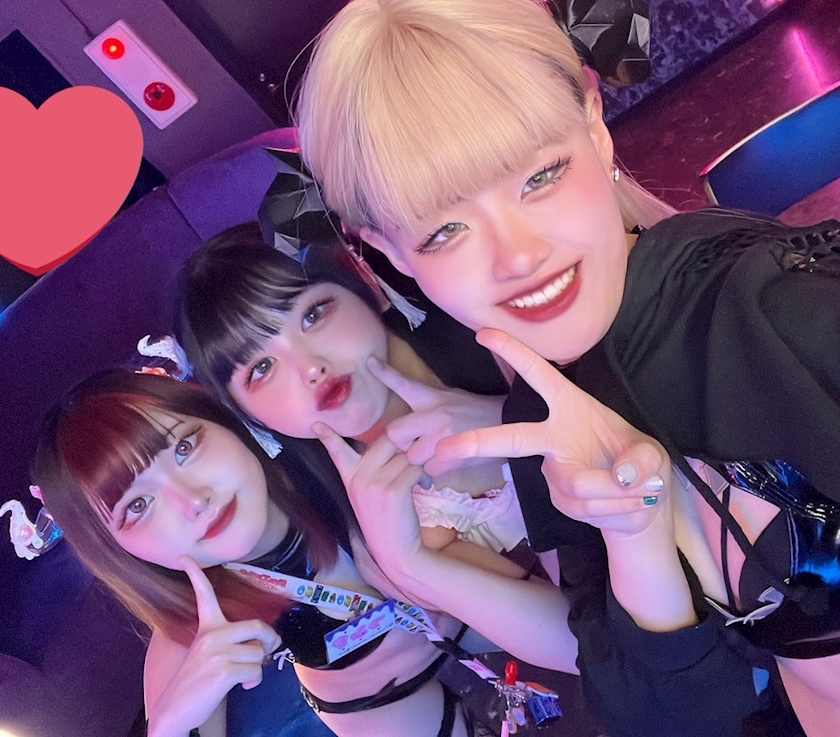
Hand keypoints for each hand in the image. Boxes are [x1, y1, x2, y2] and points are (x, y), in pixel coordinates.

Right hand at [147, 557, 280, 735]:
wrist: (174, 713)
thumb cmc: (196, 683)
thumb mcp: (208, 654)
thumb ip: (230, 641)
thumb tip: (264, 641)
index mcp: (206, 628)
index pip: (203, 595)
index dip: (195, 574)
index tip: (183, 557)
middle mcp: (211, 635)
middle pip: (258, 625)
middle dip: (270, 640)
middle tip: (268, 650)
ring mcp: (217, 652)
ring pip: (259, 653)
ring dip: (258, 668)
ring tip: (243, 676)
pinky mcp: (223, 671)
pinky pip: (255, 671)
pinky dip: (254, 682)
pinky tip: (241, 687)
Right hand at [314, 423, 425, 575]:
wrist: (396, 553)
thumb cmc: (387, 521)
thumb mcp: (369, 495)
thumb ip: (372, 470)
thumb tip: (390, 442)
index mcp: (351, 478)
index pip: (337, 452)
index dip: (328, 437)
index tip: (317, 423)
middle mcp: (359, 478)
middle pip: (387, 440)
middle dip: (405, 445)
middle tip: (414, 458)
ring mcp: (374, 484)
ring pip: (405, 454)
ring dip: (419, 462)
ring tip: (421, 477)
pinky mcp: (393, 491)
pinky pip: (415, 468)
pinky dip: (424, 475)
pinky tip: (424, 486)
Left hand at [368, 355, 505, 477]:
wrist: (509, 423)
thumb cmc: (476, 412)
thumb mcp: (450, 398)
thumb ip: (426, 407)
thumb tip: (403, 426)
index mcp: (432, 397)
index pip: (403, 383)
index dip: (384, 373)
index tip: (369, 362)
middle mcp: (434, 414)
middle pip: (395, 433)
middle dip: (401, 442)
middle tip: (415, 442)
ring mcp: (444, 436)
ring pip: (412, 457)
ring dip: (420, 459)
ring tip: (437, 452)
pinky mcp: (454, 456)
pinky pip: (430, 470)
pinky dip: (436, 470)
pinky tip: (449, 460)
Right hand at [435, 329, 672, 536]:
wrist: (641, 505)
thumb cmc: (641, 466)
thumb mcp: (653, 456)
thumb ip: (642, 461)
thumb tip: (622, 476)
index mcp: (572, 407)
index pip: (539, 376)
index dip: (513, 353)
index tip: (483, 334)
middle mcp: (555, 436)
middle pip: (512, 438)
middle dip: (477, 443)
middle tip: (443, 449)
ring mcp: (553, 470)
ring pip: (576, 484)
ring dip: (615, 493)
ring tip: (639, 493)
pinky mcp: (559, 497)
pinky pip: (583, 506)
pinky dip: (614, 508)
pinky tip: (625, 507)